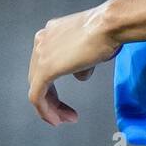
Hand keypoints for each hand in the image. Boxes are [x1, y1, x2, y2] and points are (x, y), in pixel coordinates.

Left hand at [27, 4, 121, 125]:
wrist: (108, 25)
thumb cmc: (107, 32)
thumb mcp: (90, 48)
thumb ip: (80, 62)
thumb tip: (79, 74)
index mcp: (50, 33)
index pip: (45, 64)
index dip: (54, 84)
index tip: (66, 98)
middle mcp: (41, 41)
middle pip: (39, 77)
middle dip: (52, 98)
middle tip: (67, 114)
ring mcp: (40, 54)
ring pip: (37, 88)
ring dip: (50, 107)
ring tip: (64, 119)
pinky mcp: (45, 69)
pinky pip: (37, 96)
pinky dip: (44, 110)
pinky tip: (56, 119)